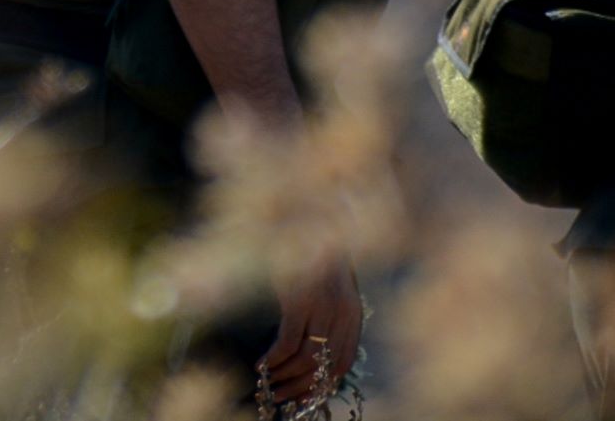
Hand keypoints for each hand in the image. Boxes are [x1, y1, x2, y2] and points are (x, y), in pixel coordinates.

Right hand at [259, 256, 361, 407]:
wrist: (305, 216)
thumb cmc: (311, 251)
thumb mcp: (328, 286)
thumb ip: (328, 316)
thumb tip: (309, 355)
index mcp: (353, 314)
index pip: (343, 364)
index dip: (322, 386)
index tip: (303, 398)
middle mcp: (342, 313)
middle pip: (324, 367)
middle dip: (300, 389)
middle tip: (280, 397)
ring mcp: (321, 307)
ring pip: (305, 359)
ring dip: (284, 377)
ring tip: (267, 382)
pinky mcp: (299, 300)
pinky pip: (287, 343)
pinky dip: (273, 360)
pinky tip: (262, 364)